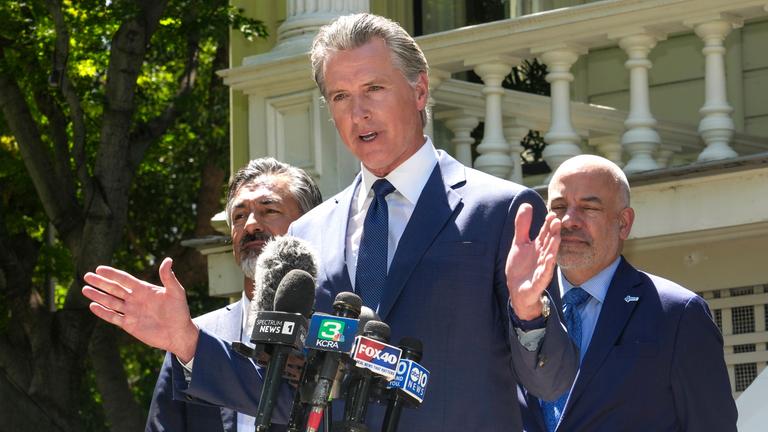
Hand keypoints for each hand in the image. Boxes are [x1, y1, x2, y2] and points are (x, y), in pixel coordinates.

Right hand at [82, 257, 198, 361]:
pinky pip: (113, 317)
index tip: (99, 268)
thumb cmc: (180, 311)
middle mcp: (135, 299)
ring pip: (111, 302)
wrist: (179, 333)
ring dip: (98, 296)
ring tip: (84, 289)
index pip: (125, 279)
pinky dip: (103, 312)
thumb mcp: (176, 292)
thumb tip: (168, 259)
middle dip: (101, 283)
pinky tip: (93, 306)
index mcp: (144, 289)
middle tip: (86, 275)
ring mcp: (131, 311)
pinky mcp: (129, 324)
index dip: (112, 274)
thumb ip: (168, 277)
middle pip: (114, 289)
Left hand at [506, 203, 560, 319]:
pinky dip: (546, 268)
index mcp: (538, 246)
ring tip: (557, 237)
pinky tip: (549, 259)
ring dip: (553, 248)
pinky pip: (543, 274)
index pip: (545, 233)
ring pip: (549, 257)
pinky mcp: (538, 281)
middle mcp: (543, 256)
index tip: (552, 213)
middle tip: (556, 221)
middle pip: (549, 243)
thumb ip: (522, 226)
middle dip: (553, 233)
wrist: (517, 290)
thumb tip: (526, 204)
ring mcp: (542, 269)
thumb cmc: (521, 267)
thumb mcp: (519, 243)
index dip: (548, 224)